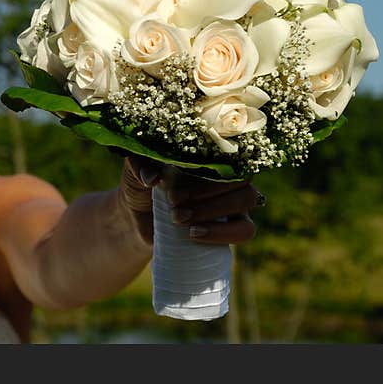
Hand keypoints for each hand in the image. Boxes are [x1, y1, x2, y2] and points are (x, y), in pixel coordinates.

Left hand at [120, 157, 260, 245]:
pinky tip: (194, 233)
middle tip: (174, 202)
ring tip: (179, 218)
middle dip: (206, 191)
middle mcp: (227, 172)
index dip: (203, 168)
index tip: (172, 185)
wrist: (138, 215)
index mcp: (209, 152)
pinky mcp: (233, 225)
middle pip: (240, 175)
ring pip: (247, 199)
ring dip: (213, 210)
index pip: (227, 150)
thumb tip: (153, 178)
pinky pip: (246, 230)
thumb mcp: (135, 169)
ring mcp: (235, 199)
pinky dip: (223, 233)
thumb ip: (140, 165)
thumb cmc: (141, 183)